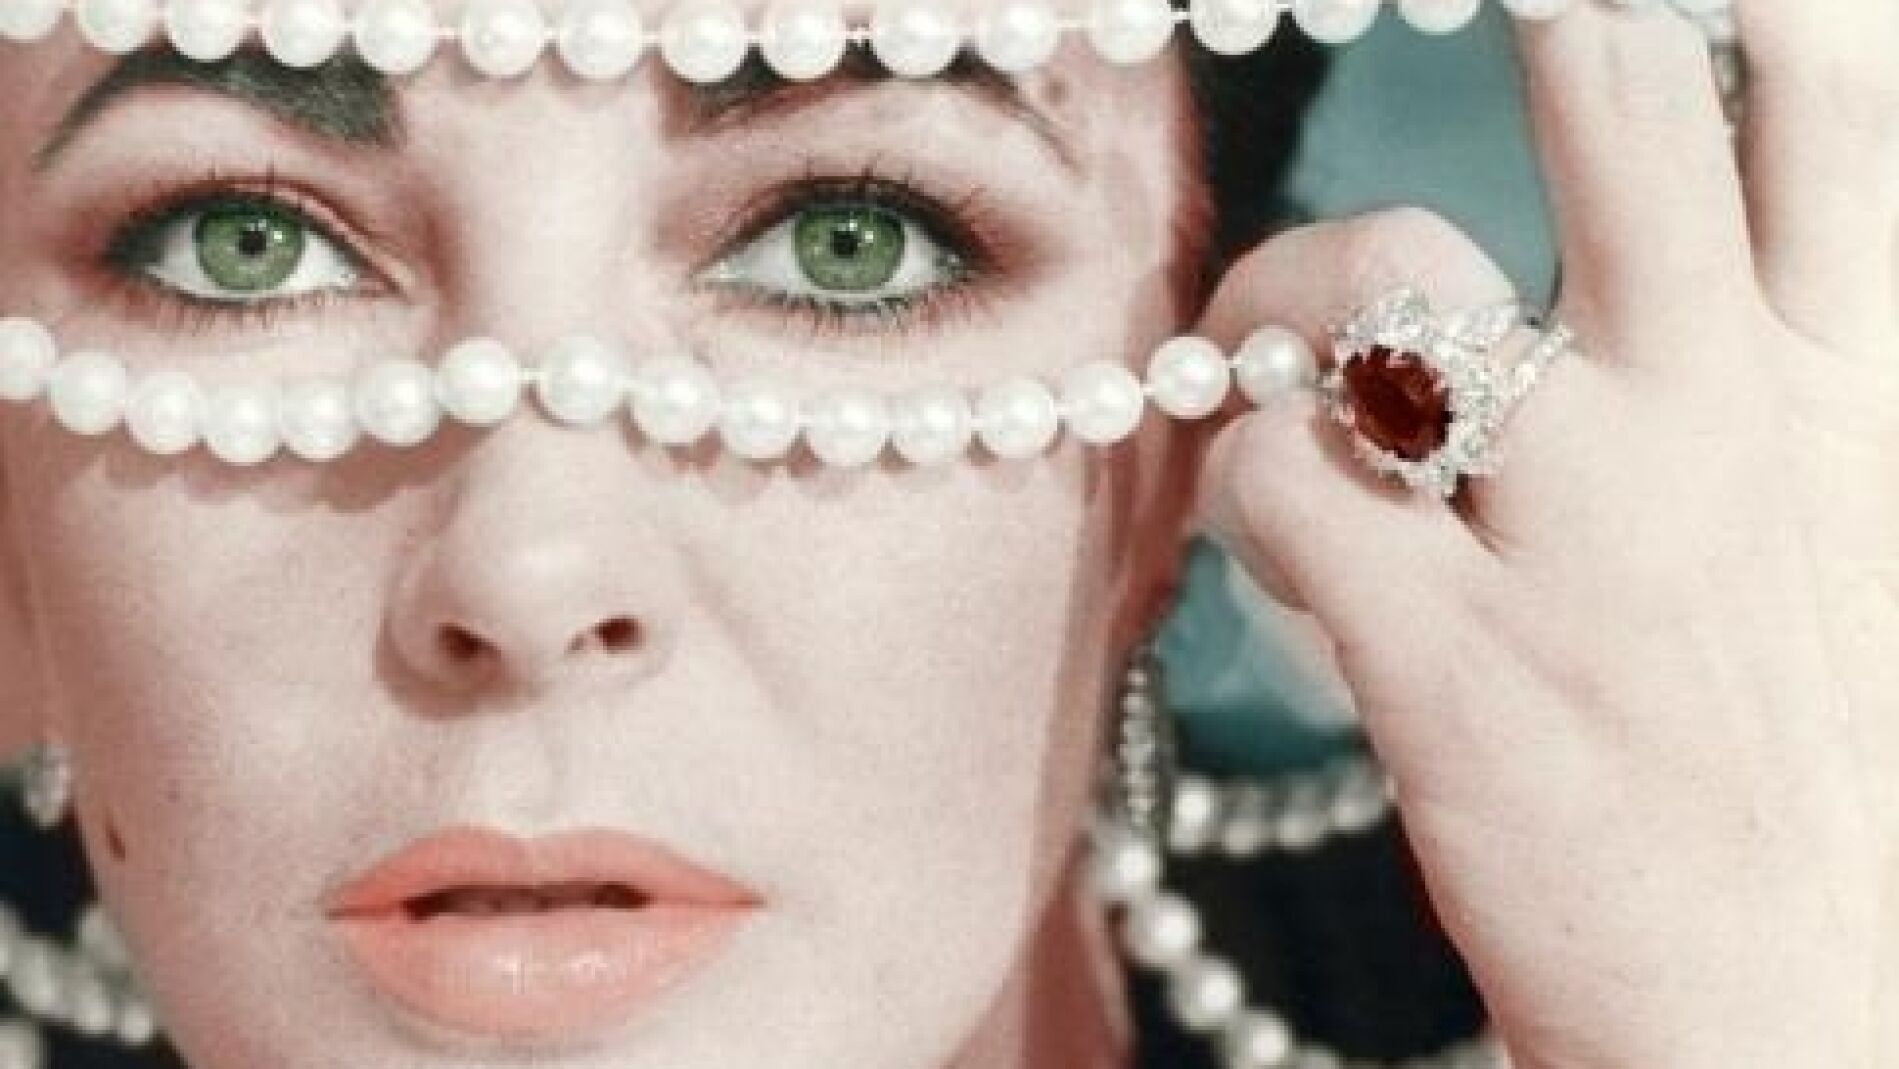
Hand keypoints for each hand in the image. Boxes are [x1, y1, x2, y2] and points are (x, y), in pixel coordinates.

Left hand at [1194, 6, 1898, 1067]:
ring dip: (1293, 280)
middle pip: (1615, 101)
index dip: (1764, 2)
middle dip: (1550, 26)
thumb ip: (1818, 381)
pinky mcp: (1445, 657)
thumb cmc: (1845, 782)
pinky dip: (1241, 480)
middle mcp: (1725, 419)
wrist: (1817, 1028)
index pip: (1839, 99)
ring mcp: (1578, 532)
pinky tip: (1276, 532)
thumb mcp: (1881, 535)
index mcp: (1863, 390)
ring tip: (1278, 347)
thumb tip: (1728, 248)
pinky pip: (1272, 478)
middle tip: (1505, 40)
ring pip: (1380, 276)